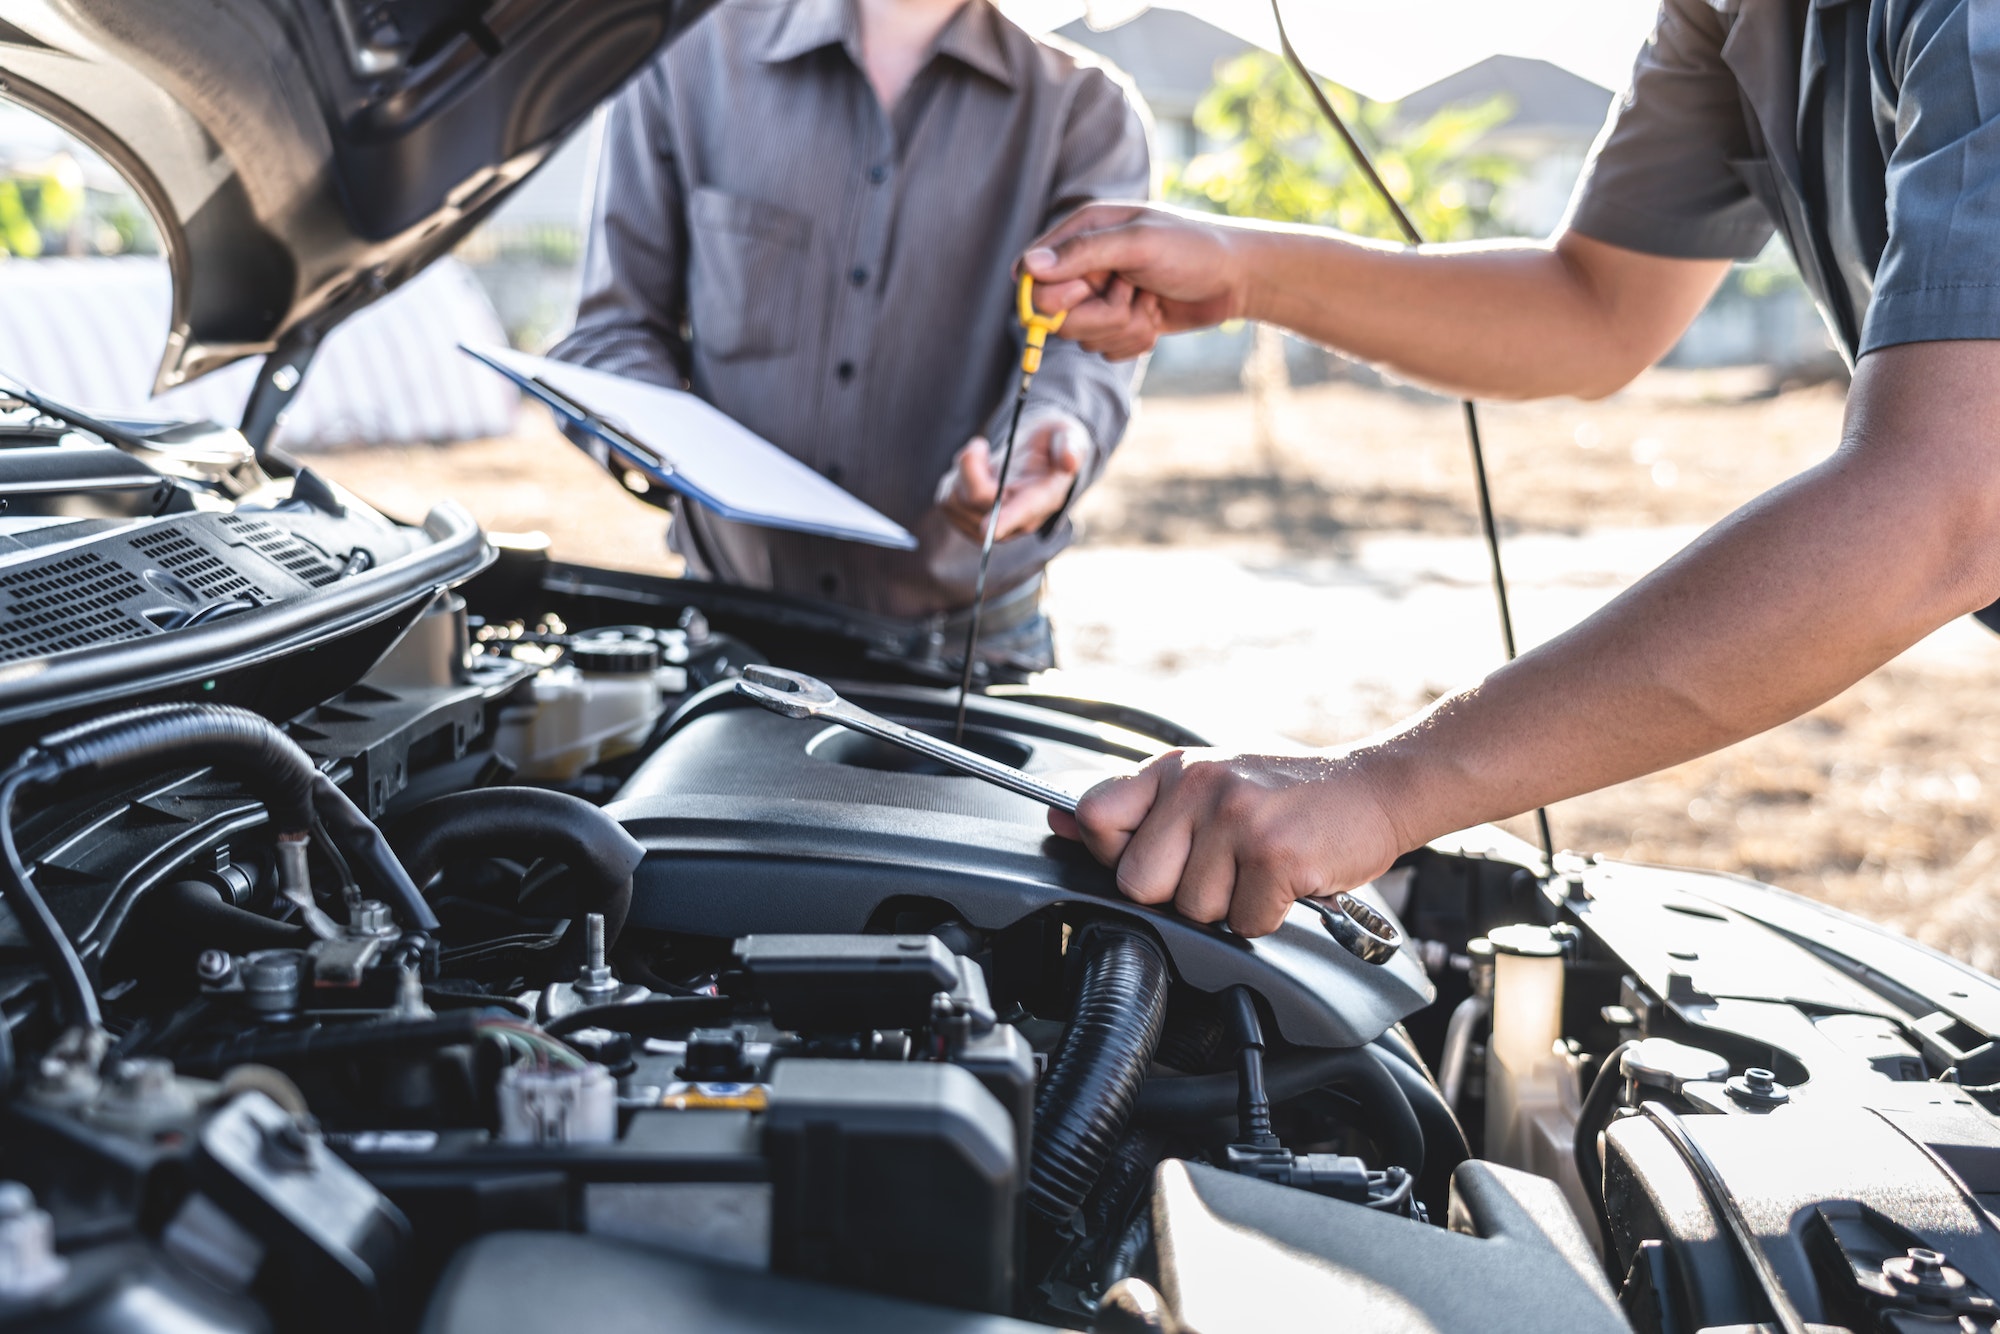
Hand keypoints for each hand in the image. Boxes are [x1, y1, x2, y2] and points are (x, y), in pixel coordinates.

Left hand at [936, 412, 1089, 542]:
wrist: (1038, 455)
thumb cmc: (1055, 443)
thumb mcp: (1069, 436)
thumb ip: (1071, 446)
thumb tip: (1070, 461)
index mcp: (1043, 499)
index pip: (1022, 514)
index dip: (1006, 520)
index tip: (988, 527)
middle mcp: (1016, 519)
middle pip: (978, 501)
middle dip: (970, 468)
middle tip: (979, 444)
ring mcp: (991, 523)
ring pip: (957, 501)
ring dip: (962, 471)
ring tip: (981, 455)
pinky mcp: (967, 519)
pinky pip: (946, 502)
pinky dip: (953, 479)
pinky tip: (971, 470)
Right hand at [1021, 203, 1250, 359]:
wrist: (1238, 279)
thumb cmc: (1193, 249)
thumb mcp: (1138, 244)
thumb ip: (1083, 253)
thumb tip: (1028, 267)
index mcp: (1082, 233)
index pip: (1032, 275)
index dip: (1052, 295)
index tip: (1084, 292)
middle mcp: (1085, 267)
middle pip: (1055, 316)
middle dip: (1100, 314)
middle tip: (1132, 291)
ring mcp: (1101, 298)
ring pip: (1083, 338)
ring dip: (1124, 327)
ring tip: (1151, 300)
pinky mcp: (1119, 324)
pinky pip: (1106, 350)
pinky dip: (1134, 340)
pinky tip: (1156, 317)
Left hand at [1048, 749, 1408, 936]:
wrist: (1373, 788)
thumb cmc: (1285, 794)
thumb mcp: (1204, 782)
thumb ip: (1135, 805)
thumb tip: (1059, 820)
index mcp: (1173, 768)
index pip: (1094, 817)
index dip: (1113, 854)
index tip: (1152, 857)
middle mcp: (1199, 787)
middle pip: (1139, 883)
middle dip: (1176, 894)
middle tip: (1219, 870)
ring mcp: (1238, 820)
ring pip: (1194, 911)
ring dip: (1229, 906)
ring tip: (1257, 870)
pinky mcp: (1277, 856)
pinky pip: (1246, 923)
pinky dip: (1269, 916)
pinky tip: (1285, 882)